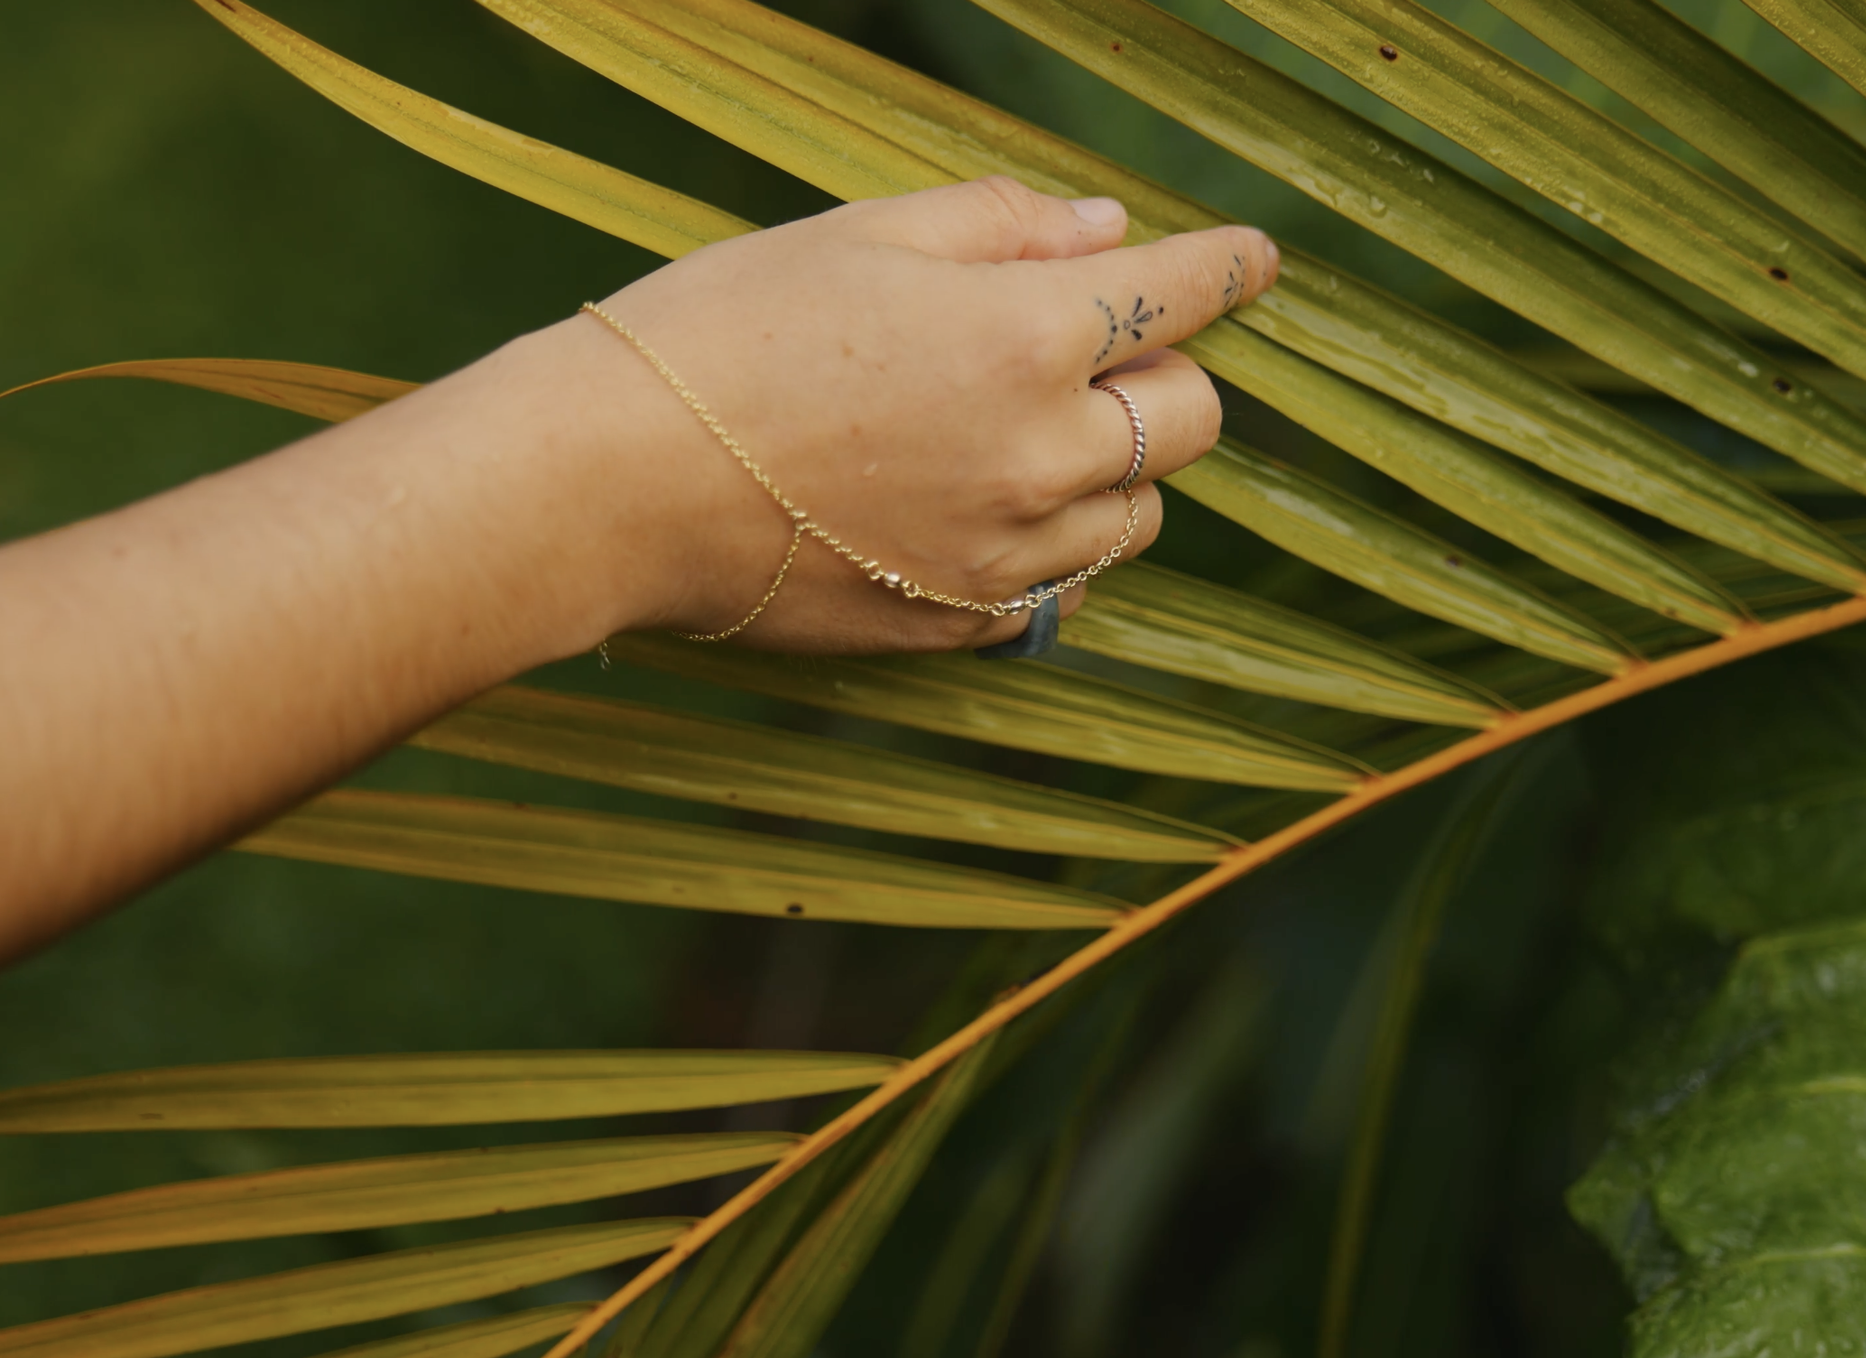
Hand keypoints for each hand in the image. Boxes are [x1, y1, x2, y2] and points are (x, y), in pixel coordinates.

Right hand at [552, 176, 1279, 651]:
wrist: (609, 485)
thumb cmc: (720, 334)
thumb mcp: (860, 235)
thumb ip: (1003, 225)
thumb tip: (1108, 231)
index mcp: (1027, 335)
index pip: (1184, 296)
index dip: (1232, 269)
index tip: (1256, 260)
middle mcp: (1043, 456)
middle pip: (1192, 421)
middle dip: (1162, 376)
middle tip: (1090, 352)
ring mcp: (1007, 555)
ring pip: (1139, 517)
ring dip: (1114, 470)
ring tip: (1022, 437)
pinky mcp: (959, 624)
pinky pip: (1065, 595)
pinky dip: (1056, 552)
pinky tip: (986, 516)